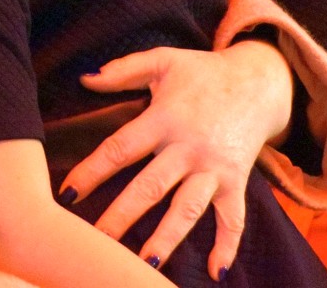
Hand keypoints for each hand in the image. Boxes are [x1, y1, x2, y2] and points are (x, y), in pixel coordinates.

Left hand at [61, 41, 292, 280]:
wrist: (258, 81)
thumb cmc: (202, 71)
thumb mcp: (163, 60)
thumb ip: (124, 69)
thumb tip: (85, 77)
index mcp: (165, 118)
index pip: (121, 148)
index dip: (93, 170)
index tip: (69, 193)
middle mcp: (189, 147)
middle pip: (150, 187)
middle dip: (122, 216)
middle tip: (95, 241)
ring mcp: (214, 167)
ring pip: (187, 209)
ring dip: (167, 238)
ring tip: (144, 264)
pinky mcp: (237, 181)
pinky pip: (233, 219)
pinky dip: (227, 246)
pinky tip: (215, 273)